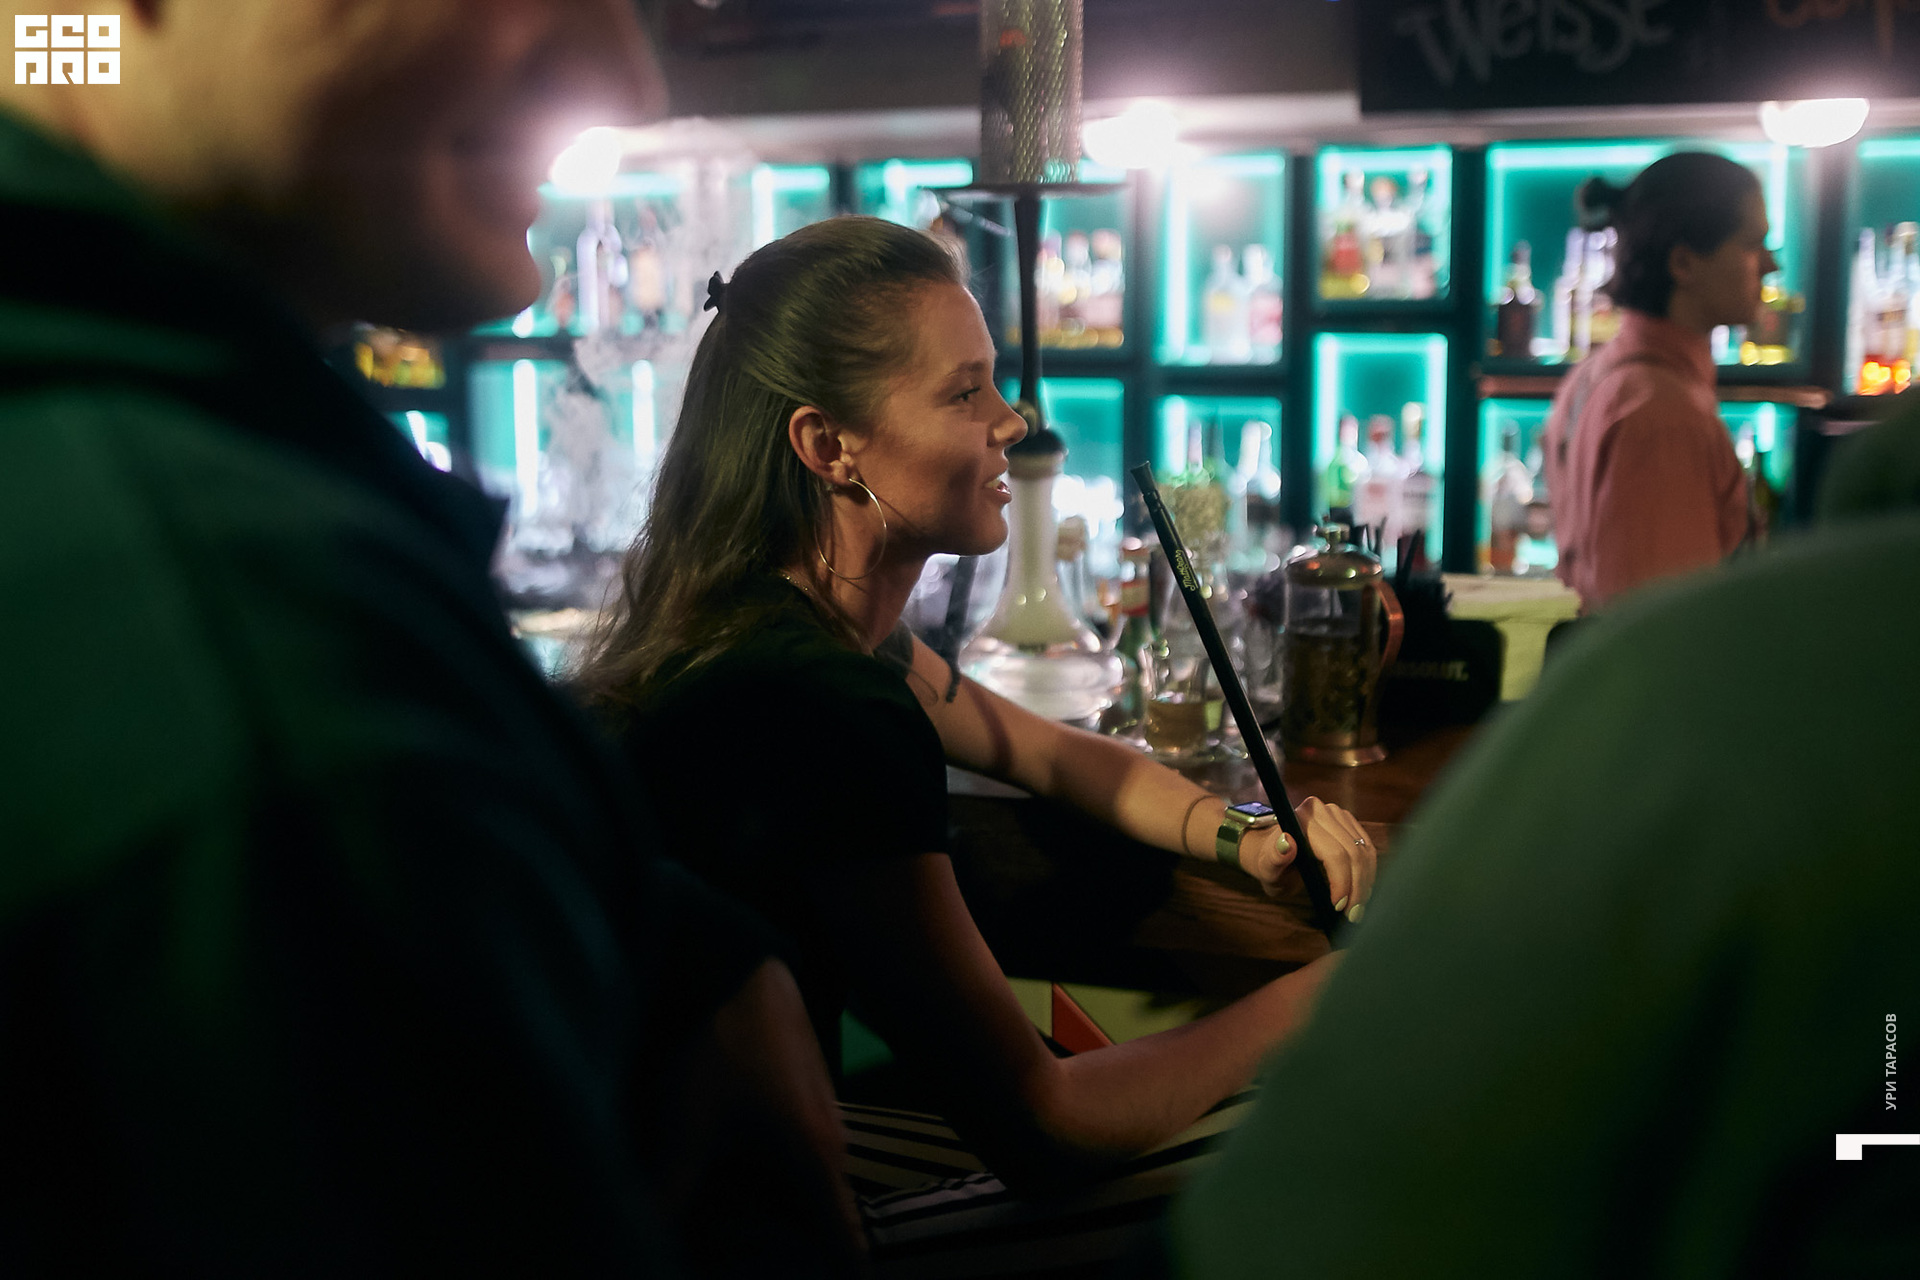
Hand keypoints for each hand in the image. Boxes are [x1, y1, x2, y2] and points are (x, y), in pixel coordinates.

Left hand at [1236, 796, 1375, 919]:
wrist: (1276, 852)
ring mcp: (1339, 815)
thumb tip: (1286, 841)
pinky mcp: (1350, 823)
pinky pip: (1368, 849)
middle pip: (1353, 853)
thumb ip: (1276, 857)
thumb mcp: (1268, 868)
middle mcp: (1323, 811)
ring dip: (1365, 882)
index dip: (1341, 881)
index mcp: (1302, 819)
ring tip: (1357, 907)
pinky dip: (1368, 872)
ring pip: (1365, 852)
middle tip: (1352, 914)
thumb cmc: (1271, 863)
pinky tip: (1361, 890)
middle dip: (1356, 887)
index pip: (1334, 853)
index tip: (1339, 906)